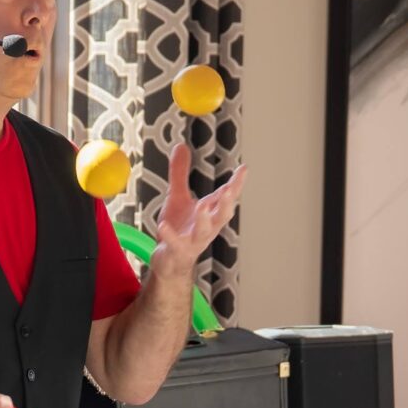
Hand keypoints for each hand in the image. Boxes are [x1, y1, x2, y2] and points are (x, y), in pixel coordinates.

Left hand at [150, 137, 245, 270]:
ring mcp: (193, 241)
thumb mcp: (177, 197)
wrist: (169, 262)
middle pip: (221, 215)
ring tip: (202, 206)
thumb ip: (180, 173)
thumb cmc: (178, 228)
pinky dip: (170, 235)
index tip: (244, 169)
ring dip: (204, 220)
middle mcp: (206, 227)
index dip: (236, 184)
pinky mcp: (177, 252)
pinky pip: (175, 244)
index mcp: (210, 213)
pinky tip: (164, 225)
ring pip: (203, 232)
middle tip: (230, 190)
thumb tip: (181, 145)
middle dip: (227, 203)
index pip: (225, 196)